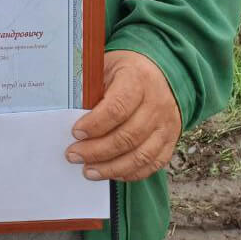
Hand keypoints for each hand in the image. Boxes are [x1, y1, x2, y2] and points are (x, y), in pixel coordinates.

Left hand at [65, 50, 181, 180]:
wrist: (161, 73)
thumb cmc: (126, 71)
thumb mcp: (106, 67)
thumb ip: (91, 88)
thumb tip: (69, 115)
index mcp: (138, 79)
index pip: (117, 107)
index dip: (95, 124)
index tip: (76, 132)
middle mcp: (157, 103)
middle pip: (128, 136)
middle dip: (97, 151)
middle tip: (74, 155)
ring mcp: (167, 124)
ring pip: (141, 155)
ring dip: (111, 168)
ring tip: (88, 170)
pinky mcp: (171, 140)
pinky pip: (153, 164)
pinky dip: (131, 173)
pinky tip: (111, 173)